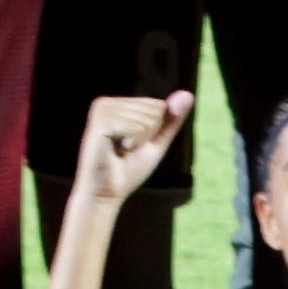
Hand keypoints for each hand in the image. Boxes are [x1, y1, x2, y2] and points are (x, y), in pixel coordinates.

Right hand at [65, 86, 197, 215]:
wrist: (105, 195)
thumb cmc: (127, 171)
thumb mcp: (156, 143)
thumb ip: (170, 120)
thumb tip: (188, 93)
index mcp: (116, 104)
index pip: (159, 106)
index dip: (154, 131)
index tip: (132, 145)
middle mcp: (105, 102)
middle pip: (154, 110)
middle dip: (148, 135)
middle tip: (125, 151)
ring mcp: (101, 110)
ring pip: (147, 119)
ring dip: (139, 141)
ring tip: (119, 151)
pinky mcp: (99, 122)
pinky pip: (136, 127)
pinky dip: (133, 143)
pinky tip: (115, 151)